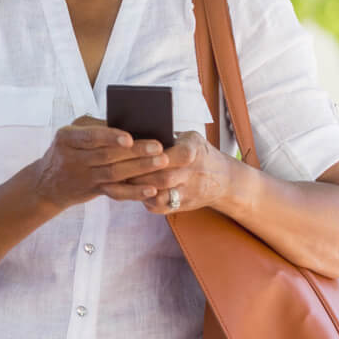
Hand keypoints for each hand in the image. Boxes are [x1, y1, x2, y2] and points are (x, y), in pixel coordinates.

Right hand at [32, 115, 168, 209]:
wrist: (47, 183)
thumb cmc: (68, 149)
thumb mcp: (72, 133)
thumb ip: (96, 128)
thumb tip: (132, 125)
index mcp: (66, 137)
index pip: (90, 137)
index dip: (110, 137)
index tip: (130, 138)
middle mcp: (73, 158)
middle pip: (107, 156)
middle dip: (135, 152)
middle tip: (159, 147)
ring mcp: (82, 177)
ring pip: (114, 174)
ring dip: (140, 169)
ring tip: (162, 162)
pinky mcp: (93, 191)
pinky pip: (116, 193)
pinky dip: (134, 192)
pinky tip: (151, 189)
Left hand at [107, 130, 234, 213]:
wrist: (223, 179)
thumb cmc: (199, 152)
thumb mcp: (191, 138)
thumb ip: (169, 136)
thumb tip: (135, 131)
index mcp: (194, 152)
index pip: (177, 154)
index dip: (155, 154)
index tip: (133, 148)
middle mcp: (193, 174)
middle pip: (163, 177)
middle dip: (138, 173)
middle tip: (115, 167)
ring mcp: (188, 192)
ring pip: (159, 195)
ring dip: (137, 189)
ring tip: (119, 180)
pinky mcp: (183, 205)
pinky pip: (161, 207)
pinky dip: (145, 200)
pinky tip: (133, 192)